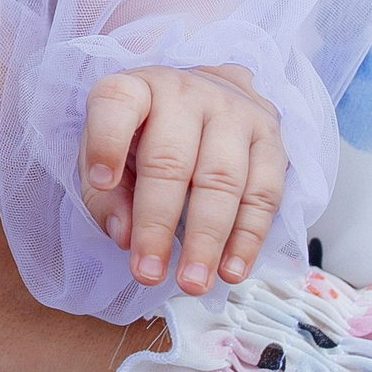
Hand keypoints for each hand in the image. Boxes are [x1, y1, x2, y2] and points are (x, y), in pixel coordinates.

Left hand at [82, 64, 285, 294]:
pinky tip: (230, 271)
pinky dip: (248, 239)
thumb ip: (104, 194)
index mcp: (138, 88)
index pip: (118, 103)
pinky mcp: (270, 138)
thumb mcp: (109, 151)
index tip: (101, 181)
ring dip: (207, 239)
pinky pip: (264, 193)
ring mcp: (234, 113)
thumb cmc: (148, 134)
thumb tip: (124, 237)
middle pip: (171, 159)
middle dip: (158, 222)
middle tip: (147, 273)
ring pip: (223, 180)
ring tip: (191, 283)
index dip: (106, 142)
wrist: (209, 96)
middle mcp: (186, 94)